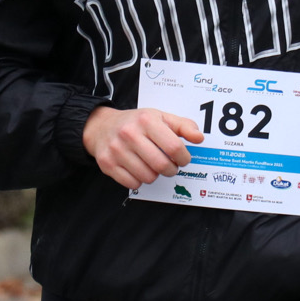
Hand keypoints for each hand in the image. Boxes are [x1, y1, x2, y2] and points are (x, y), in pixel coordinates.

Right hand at [83, 106, 204, 189]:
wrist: (101, 126)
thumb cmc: (136, 123)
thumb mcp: (160, 117)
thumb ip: (183, 126)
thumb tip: (199, 138)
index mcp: (146, 120)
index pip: (174, 147)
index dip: (184, 157)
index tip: (183, 159)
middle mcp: (130, 134)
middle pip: (162, 165)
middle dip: (172, 170)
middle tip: (171, 166)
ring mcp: (117, 150)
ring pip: (148, 177)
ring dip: (156, 175)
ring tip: (153, 166)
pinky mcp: (108, 164)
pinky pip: (133, 183)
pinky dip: (140, 180)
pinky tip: (139, 169)